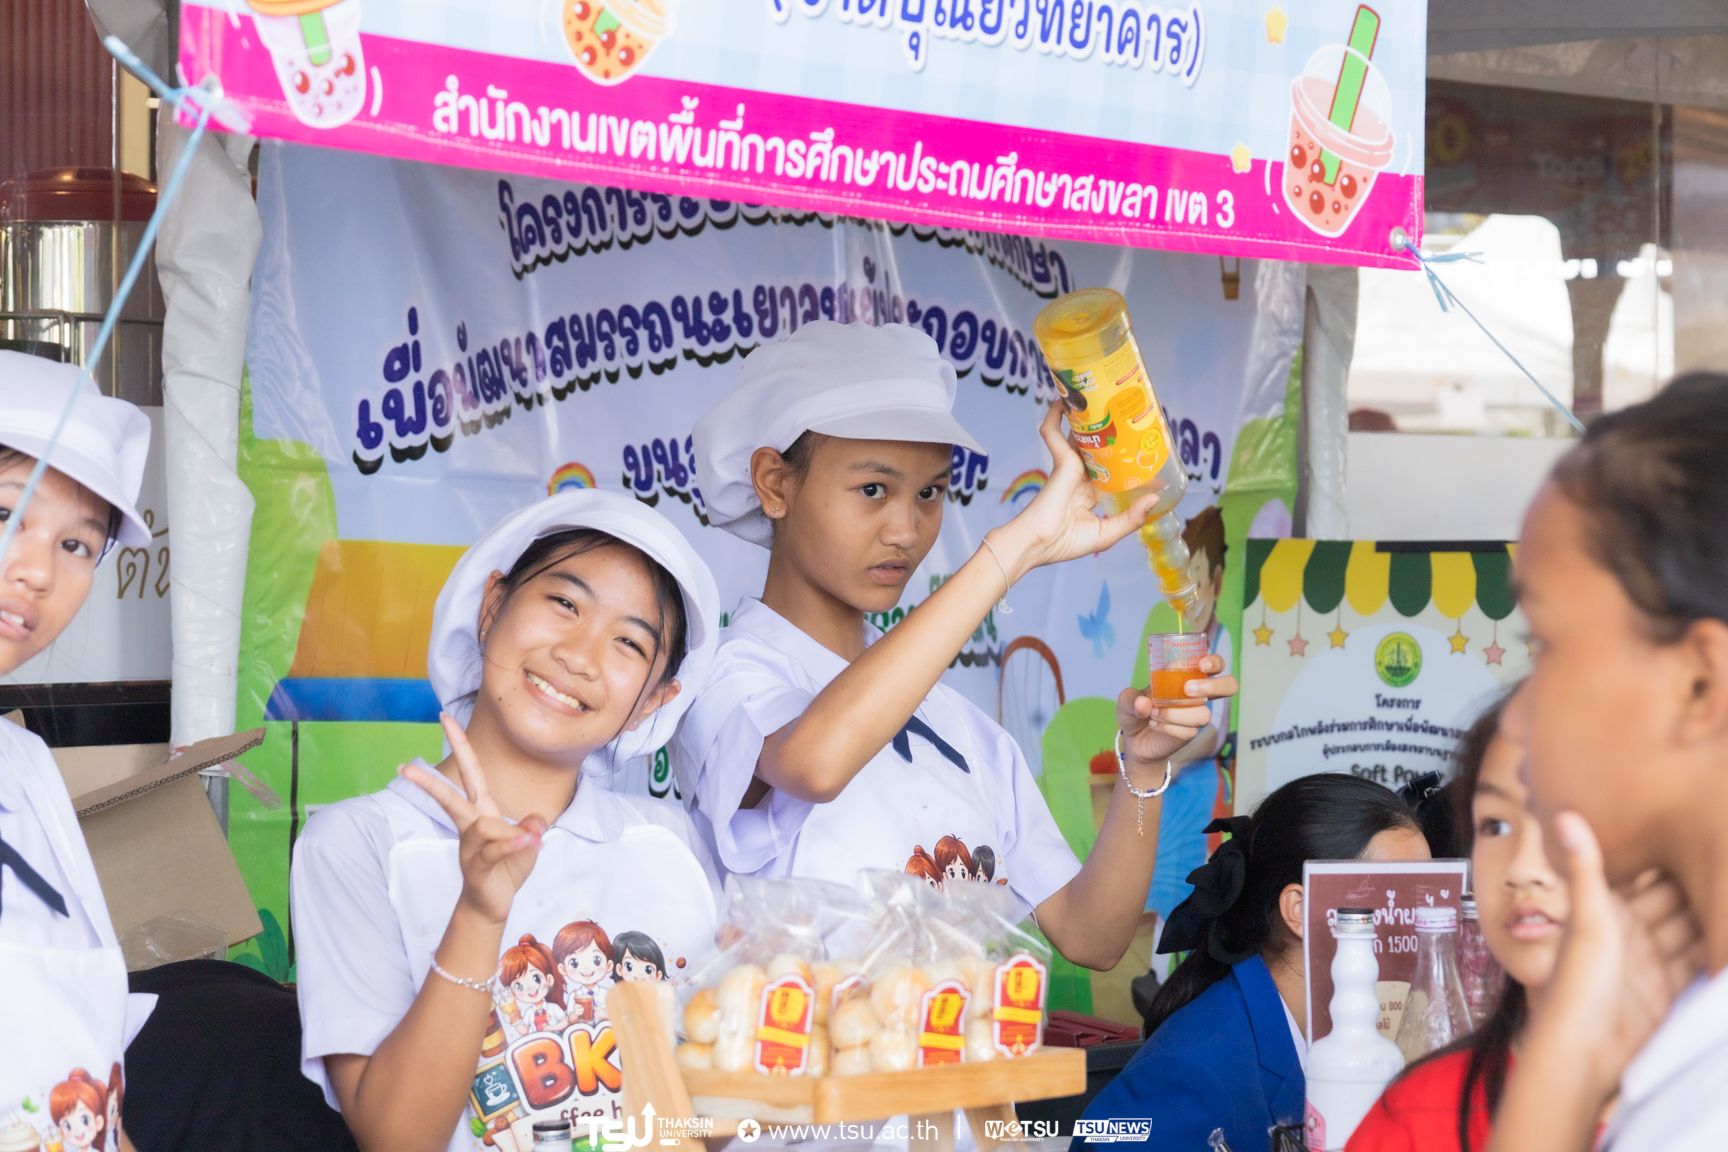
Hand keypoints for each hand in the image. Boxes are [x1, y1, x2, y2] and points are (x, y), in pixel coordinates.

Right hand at [401, 714, 547, 926]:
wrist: (492, 905)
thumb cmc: (506, 867)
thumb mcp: (528, 841)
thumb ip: (531, 825)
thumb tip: (535, 822)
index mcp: (483, 810)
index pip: (471, 771)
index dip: (460, 744)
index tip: (445, 717)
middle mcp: (471, 824)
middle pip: (450, 795)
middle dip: (428, 782)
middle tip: (403, 767)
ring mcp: (470, 846)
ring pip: (483, 826)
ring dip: (512, 833)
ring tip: (533, 842)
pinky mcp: (476, 866)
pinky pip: (494, 849)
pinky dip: (512, 844)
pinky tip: (529, 843)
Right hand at [992, 404, 1161, 576]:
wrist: (1037, 544)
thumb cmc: (1065, 543)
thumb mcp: (1106, 534)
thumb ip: (1131, 519)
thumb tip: (1154, 498)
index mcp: (1090, 493)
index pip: (1111, 470)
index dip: (1125, 459)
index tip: (1145, 450)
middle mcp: (1081, 477)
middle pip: (1096, 447)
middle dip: (1108, 431)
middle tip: (1125, 414)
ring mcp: (1070, 467)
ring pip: (1077, 436)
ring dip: (1082, 418)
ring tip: (1096, 396)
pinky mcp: (1060, 462)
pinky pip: (1053, 435)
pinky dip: (1055, 418)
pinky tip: (1062, 402)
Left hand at [1115, 656, 1237, 768]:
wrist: (1134, 739)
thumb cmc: (1136, 710)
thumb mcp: (1126, 699)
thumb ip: (1131, 698)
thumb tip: (1143, 703)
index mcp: (1187, 676)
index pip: (1214, 664)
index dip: (1214, 662)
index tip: (1201, 665)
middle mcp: (1198, 694)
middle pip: (1229, 686)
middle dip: (1214, 685)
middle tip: (1188, 689)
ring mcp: (1196, 714)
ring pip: (1203, 714)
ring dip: (1175, 713)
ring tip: (1154, 713)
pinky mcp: (1191, 732)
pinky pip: (1188, 731)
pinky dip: (1168, 727)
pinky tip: (1155, 725)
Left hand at [1536, 812, 1704, 1099]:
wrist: (1582, 1056)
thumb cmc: (1576, 986)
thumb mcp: (1588, 922)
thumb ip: (1585, 869)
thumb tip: (1565, 812)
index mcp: (1607, 909)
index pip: (1650, 876)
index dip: (1675, 854)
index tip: (1706, 822)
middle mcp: (1631, 933)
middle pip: (1678, 904)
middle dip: (1706, 885)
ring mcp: (1651, 963)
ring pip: (1693, 934)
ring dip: (1717, 920)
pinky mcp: (1668, 993)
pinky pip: (1698, 968)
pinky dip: (1717, 957)